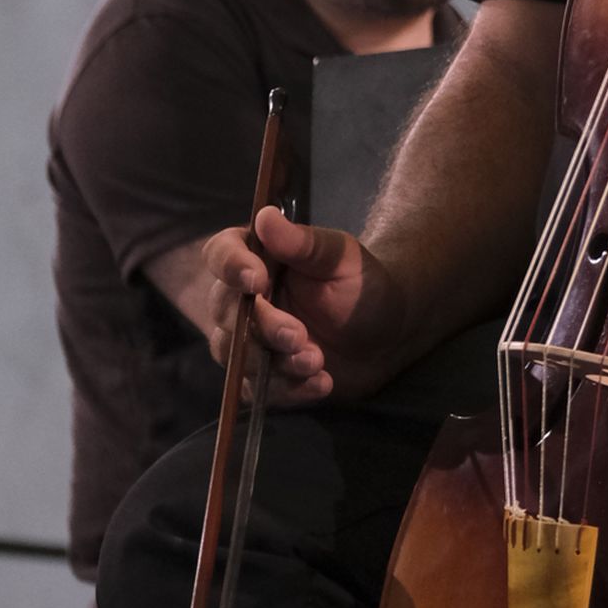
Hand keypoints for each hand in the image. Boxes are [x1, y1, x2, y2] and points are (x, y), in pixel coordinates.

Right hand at [203, 205, 407, 404]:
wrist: (387, 335)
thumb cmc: (363, 286)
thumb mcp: (342, 259)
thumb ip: (304, 243)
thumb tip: (265, 216)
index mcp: (259, 258)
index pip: (221, 254)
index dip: (230, 267)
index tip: (257, 280)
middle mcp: (244, 299)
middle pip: (226, 312)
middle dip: (263, 327)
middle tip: (299, 335)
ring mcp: (250, 340)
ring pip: (236, 356)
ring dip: (275, 363)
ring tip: (317, 361)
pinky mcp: (262, 377)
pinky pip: (256, 391)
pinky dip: (287, 391)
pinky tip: (321, 383)